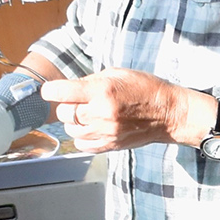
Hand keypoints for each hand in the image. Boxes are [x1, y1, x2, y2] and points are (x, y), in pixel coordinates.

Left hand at [43, 70, 210, 153]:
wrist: (169, 113)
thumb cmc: (146, 89)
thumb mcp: (118, 74)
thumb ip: (91, 81)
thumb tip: (71, 88)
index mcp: (102, 90)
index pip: (59, 92)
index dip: (50, 90)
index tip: (51, 90)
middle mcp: (101, 113)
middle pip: (63, 113)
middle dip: (67, 106)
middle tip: (79, 102)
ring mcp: (105, 132)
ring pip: (70, 130)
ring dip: (74, 122)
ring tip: (88, 115)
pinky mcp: (110, 145)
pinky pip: (81, 144)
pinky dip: (81, 136)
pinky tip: (92, 128)